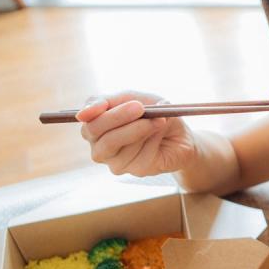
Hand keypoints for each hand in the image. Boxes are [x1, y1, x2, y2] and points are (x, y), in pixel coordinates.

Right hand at [75, 91, 197, 176]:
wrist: (181, 135)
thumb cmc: (155, 114)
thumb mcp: (139, 98)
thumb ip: (116, 100)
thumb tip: (91, 107)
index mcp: (97, 124)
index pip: (87, 118)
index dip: (93, 110)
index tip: (105, 104)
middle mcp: (100, 144)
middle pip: (95, 131)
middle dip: (118, 117)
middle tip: (140, 107)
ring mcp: (114, 160)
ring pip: (116, 143)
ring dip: (141, 128)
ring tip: (159, 121)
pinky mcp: (134, 170)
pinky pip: (138, 154)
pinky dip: (152, 140)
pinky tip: (160, 136)